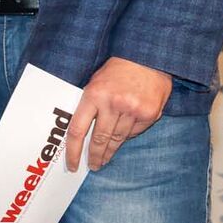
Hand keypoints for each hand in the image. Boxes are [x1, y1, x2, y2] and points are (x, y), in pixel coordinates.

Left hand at [64, 57, 172, 171]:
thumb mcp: (96, 81)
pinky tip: (123, 138)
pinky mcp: (149, 114)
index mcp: (94, 94)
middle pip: (99, 139)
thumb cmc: (118, 68)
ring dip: (110, 152)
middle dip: (94, 156)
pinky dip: (127, 136)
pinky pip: (134, 133)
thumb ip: (89, 104)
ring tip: (104, 159)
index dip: (73, 152)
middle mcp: (113, 104)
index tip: (73, 165)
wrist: (148, 56)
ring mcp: (132, 110)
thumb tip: (81, 132)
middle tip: (93, 165)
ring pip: (117, 140)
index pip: (78, 130)